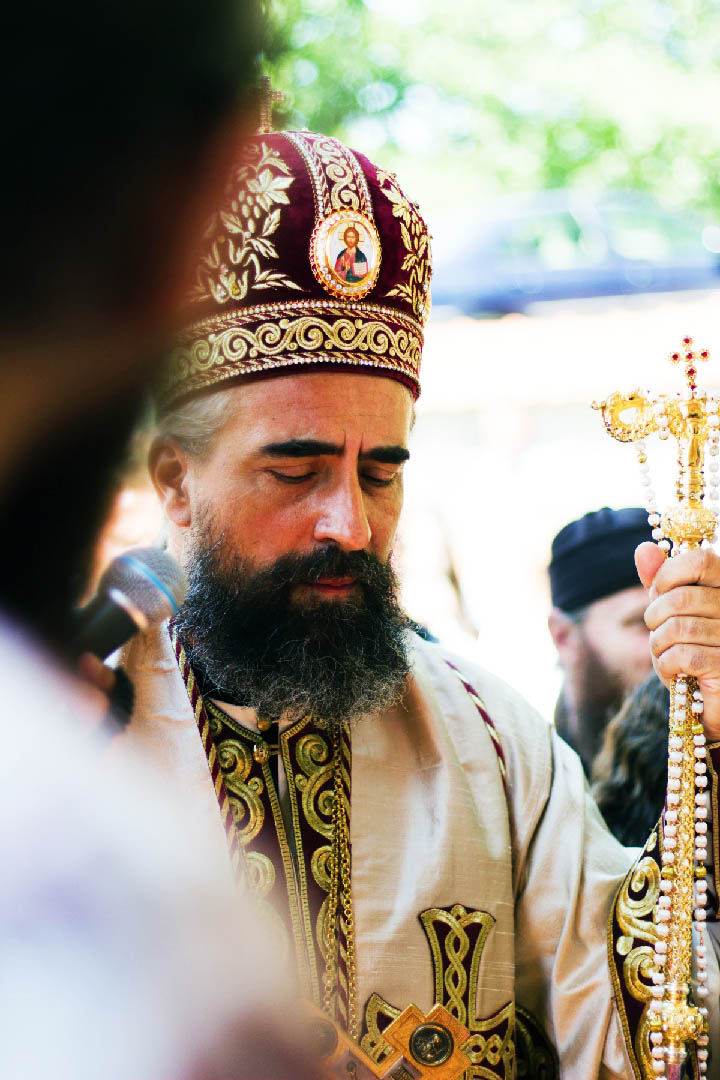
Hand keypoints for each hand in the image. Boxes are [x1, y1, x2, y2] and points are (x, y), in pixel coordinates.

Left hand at [637, 541, 719, 740]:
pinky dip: (666, 666)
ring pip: (676, 628)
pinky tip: (676, 673)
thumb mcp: (671, 614)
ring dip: (659, 646)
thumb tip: (644, 549)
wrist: (706, 704)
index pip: (699, 559)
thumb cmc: (690, 654)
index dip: (668, 574)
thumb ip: (660, 582)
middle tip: (661, 633)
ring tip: (669, 656)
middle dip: (655, 618)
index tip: (659, 593)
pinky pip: (681, 656)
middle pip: (680, 597)